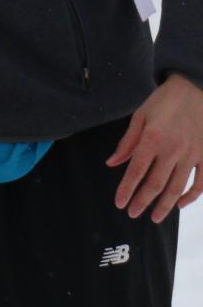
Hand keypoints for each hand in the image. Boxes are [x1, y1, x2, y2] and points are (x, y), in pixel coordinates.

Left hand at [108, 73, 202, 222]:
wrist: (194, 89)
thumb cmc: (164, 101)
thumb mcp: (140, 116)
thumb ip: (127, 142)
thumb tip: (112, 163)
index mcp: (152, 139)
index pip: (136, 171)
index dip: (126, 189)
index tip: (119, 203)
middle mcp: (173, 150)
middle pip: (156, 183)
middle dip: (143, 201)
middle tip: (133, 214)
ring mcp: (192, 154)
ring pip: (177, 187)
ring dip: (165, 204)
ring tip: (155, 217)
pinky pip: (201, 181)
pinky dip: (191, 195)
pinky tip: (180, 203)